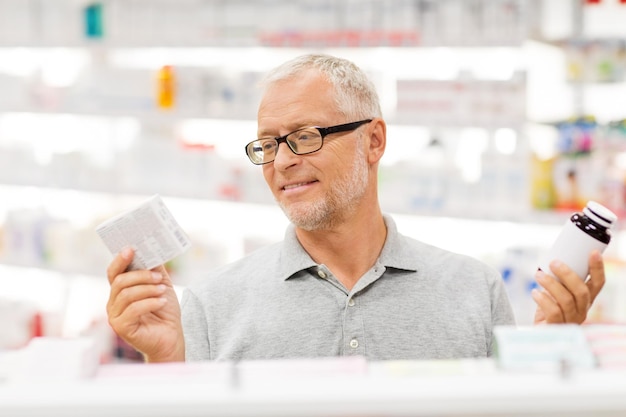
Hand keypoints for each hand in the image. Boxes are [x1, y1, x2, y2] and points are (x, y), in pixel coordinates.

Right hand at [106, 247, 184, 361]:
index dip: (120, 259)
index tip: (131, 248)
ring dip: (148, 289)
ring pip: (126, 294)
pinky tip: (161, 302)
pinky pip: (133, 309)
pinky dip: (150, 302)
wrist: (171, 337)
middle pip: (120, 281)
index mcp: (121, 291)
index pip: (114, 272)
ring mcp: (115, 316)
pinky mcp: (121, 327)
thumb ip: (155, 269)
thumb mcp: (162, 285)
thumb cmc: (164, 312)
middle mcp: (114, 302)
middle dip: (141, 276)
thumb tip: (152, 250)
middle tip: (158, 277)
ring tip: (163, 290)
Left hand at [532, 250, 605, 324]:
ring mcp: (570, 321)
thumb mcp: (556, 293)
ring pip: (567, 300)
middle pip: (582, 292)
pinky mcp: (557, 328)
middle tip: (553, 263)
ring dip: (551, 284)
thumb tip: (553, 260)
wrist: (538, 333)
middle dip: (568, 274)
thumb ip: (559, 281)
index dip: (598, 268)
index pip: (598, 284)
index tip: (593, 252)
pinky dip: (543, 299)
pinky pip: (553, 312)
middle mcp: (582, 311)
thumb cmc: (548, 310)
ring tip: (538, 275)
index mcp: (585, 300)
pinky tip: (534, 292)